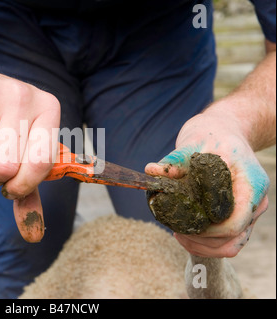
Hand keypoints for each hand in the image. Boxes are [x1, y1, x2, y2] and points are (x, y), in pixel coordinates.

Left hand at [145, 102, 269, 257]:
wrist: (225, 131)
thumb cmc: (211, 135)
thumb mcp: (192, 141)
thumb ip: (174, 160)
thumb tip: (151, 171)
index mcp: (250, 183)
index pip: (234, 222)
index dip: (206, 230)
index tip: (181, 224)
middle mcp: (255, 201)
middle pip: (232, 238)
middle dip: (200, 240)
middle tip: (174, 229)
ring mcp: (249, 211)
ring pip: (230, 246)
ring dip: (202, 245)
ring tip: (178, 233)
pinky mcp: (238, 216)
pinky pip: (226, 241)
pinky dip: (206, 243)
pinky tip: (184, 233)